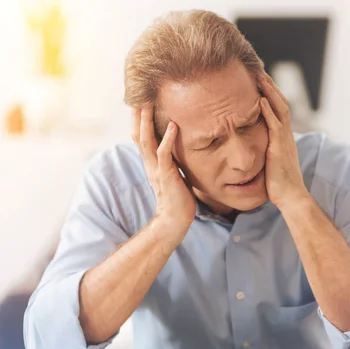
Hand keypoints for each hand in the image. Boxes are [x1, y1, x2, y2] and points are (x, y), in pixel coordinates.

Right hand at [131, 106, 195, 235]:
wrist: (176, 220)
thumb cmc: (179, 198)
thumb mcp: (174, 173)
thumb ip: (172, 160)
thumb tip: (177, 147)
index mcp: (151, 162)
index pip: (140, 136)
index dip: (138, 119)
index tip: (140, 99)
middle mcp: (149, 164)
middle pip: (137, 134)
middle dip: (137, 114)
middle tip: (137, 93)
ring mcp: (156, 169)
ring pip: (146, 141)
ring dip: (146, 121)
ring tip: (148, 103)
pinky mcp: (166, 176)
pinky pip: (164, 154)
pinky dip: (167, 139)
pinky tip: (174, 125)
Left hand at [259, 73, 309, 209]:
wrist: (291, 197)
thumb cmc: (279, 184)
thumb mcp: (270, 163)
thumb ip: (264, 151)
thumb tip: (252, 148)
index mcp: (284, 137)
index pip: (278, 109)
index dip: (270, 94)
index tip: (260, 81)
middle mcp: (286, 135)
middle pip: (280, 103)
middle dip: (270, 86)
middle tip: (258, 70)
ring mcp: (284, 140)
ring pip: (280, 109)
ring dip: (270, 92)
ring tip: (259, 77)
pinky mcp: (279, 148)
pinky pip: (275, 125)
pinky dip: (268, 111)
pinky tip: (261, 100)